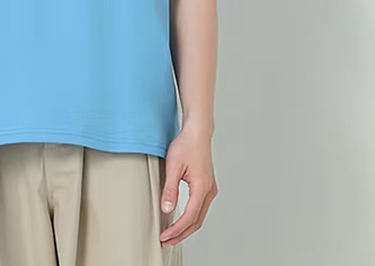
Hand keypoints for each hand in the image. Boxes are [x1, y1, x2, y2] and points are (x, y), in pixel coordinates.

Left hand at [158, 126, 217, 247]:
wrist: (197, 132)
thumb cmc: (186, 145)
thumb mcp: (173, 166)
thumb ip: (170, 189)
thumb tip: (167, 209)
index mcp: (202, 187)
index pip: (189, 217)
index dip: (176, 229)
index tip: (165, 236)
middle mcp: (209, 191)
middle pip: (196, 221)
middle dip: (181, 234)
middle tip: (166, 241)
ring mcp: (210, 189)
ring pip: (199, 216)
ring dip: (186, 228)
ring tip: (171, 234)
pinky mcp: (207, 186)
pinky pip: (200, 208)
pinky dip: (190, 218)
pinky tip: (180, 220)